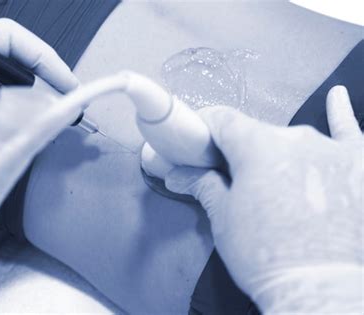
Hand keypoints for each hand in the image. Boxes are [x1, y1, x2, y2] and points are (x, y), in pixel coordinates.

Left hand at [0, 18, 77, 194]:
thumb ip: (13, 124)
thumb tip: (54, 112)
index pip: (11, 40)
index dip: (47, 61)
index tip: (68, 87)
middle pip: (11, 60)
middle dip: (42, 84)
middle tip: (63, 109)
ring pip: (2, 80)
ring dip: (27, 99)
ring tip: (46, 121)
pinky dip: (11, 110)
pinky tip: (20, 128)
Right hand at [165, 86, 362, 312]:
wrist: (316, 287)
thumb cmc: (266, 255)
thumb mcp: (223, 217)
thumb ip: (203, 184)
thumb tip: (179, 174)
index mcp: (258, 146)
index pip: (223, 121)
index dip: (205, 128)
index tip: (196, 139)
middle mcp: (296, 138)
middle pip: (257, 133)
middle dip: (238, 150)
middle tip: (227, 173)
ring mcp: (330, 150)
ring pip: (293, 139)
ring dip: (276, 153)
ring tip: (269, 179)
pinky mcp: (356, 166)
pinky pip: (349, 132)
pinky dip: (342, 115)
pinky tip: (338, 98)